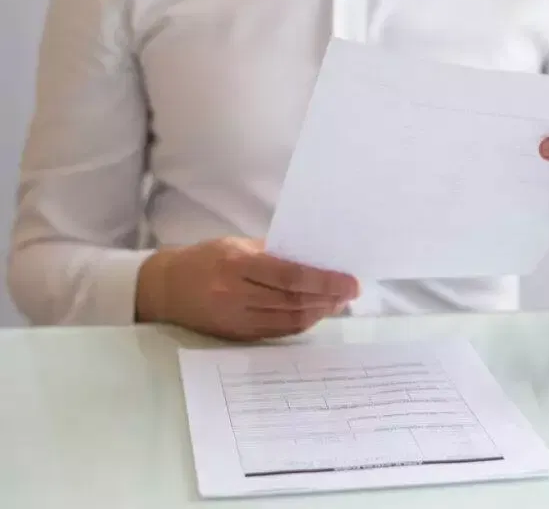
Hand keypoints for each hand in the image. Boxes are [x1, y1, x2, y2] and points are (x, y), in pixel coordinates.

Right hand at [135, 238, 359, 340]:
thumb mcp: (236, 244)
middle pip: (294, 302)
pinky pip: (278, 332)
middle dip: (329, 298)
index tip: (350, 281)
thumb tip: (315, 258)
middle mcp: (236, 295)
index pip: (291, 277)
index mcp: (236, 266)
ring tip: (338, 301)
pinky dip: (302, 323)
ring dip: (320, 312)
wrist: (164, 288)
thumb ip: (273, 251)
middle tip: (351, 291)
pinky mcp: (237, 336)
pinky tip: (316, 312)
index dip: (324, 281)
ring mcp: (236, 320)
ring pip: (290, 321)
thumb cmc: (205, 258)